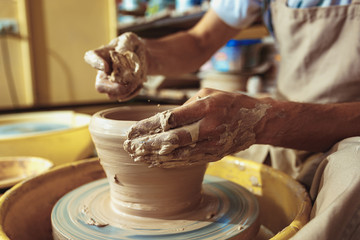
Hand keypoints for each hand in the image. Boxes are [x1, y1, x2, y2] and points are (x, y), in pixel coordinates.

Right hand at [84, 32, 146, 100]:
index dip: (96, 63)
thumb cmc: (131, 46)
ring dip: (129, 89)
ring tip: (139, 77)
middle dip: (116, 87)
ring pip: (113, 95)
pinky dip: (134, 91)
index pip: (91, 58)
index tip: (105, 66)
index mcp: (102, 54)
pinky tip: (140, 83)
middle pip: (100, 86)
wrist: (140, 56)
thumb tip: (121, 54)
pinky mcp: (118, 91)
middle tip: (131, 81)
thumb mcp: (130, 40)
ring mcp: (109, 83)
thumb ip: (125, 46)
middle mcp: (102, 71)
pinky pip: (124, 97)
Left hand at [124, 88, 271, 167]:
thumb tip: (165, 118)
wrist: (258, 120)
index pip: (171, 119)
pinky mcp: (215, 154)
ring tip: (138, 157)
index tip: (132, 131)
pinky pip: (190, 160)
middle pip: (172, 139)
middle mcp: (208, 127)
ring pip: (179, 154)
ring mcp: (212, 143)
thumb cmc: (230, 102)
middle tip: (130, 147)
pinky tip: (158, 162)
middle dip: (148, 144)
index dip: (149, 127)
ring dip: (156, 157)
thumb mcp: (209, 93)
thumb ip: (186, 105)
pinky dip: (172, 162)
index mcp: (206, 107)